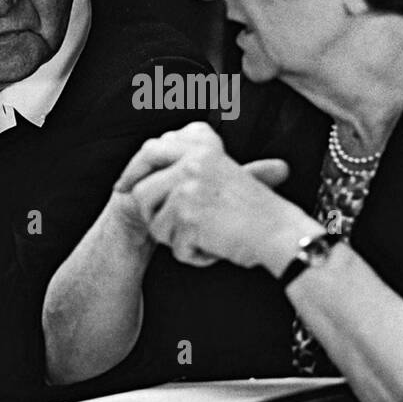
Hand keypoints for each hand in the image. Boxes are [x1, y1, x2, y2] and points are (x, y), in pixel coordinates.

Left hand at [116, 122, 303, 268]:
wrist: (278, 232)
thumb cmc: (257, 210)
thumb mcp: (226, 171)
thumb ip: (193, 162)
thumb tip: (153, 162)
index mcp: (202, 146)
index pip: (151, 150)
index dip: (134, 170)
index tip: (124, 185)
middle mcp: (192, 161)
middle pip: (141, 187)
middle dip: (144, 209)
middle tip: (154, 222)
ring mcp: (188, 187)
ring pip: (153, 221)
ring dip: (173, 237)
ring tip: (203, 236)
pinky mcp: (187, 216)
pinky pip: (172, 245)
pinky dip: (192, 255)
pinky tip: (214, 248)